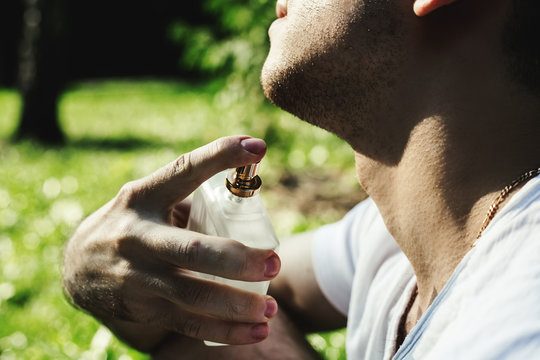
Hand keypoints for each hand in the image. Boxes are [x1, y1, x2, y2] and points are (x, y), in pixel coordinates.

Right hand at [63, 136, 280, 348]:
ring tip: (270, 309)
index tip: (257, 148)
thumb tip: (250, 185)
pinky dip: (224, 332)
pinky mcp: (141, 307)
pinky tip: (255, 332)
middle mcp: (137, 236)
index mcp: (143, 197)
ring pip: (192, 296)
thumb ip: (190, 195)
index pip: (183, 170)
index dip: (219, 157)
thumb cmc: (132, 224)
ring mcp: (137, 276)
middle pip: (191, 250)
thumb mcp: (149, 199)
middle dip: (235, 260)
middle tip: (273, 262)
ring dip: (236, 305)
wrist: (77, 267)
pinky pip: (187, 323)